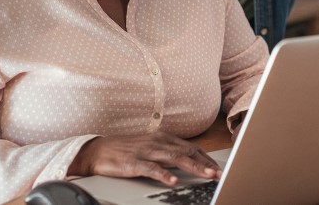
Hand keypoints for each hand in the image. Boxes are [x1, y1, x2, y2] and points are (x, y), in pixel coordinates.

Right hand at [68, 132, 222, 185]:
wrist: (98, 150)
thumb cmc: (126, 150)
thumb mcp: (151, 147)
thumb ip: (169, 152)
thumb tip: (189, 161)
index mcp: (164, 138)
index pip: (192, 148)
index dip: (207, 158)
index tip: (219, 168)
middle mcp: (158, 142)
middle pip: (188, 152)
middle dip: (206, 164)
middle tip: (219, 173)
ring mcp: (147, 151)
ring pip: (175, 159)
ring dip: (194, 167)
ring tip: (207, 174)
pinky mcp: (134, 162)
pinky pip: (152, 169)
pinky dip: (164, 174)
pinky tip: (174, 180)